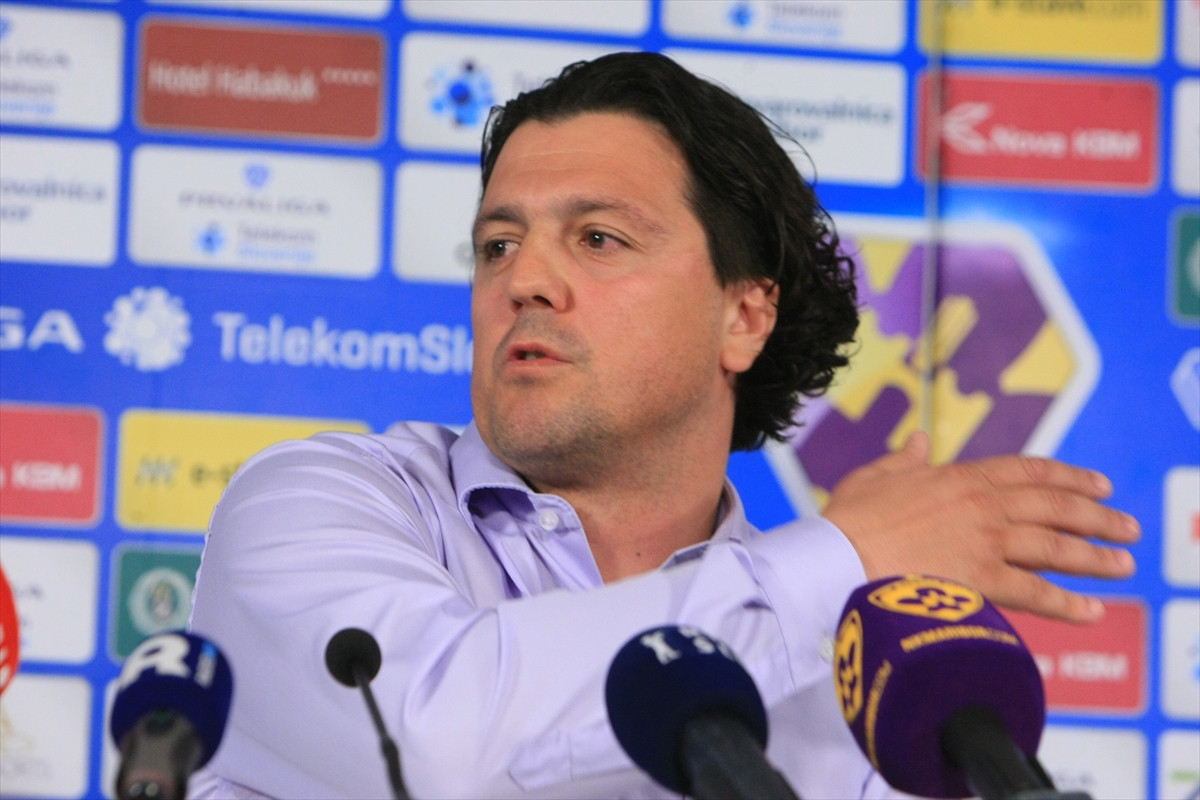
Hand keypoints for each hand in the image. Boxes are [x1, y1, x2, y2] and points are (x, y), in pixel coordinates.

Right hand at [822, 430, 1139, 623]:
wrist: (836, 560)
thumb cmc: (847, 521)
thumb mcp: (874, 478)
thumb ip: (903, 460)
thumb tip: (918, 440)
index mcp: (959, 477)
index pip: (1028, 471)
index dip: (1069, 477)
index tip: (1098, 484)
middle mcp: (982, 506)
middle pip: (1054, 508)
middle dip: (1097, 517)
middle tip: (1127, 527)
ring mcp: (984, 543)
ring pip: (1055, 547)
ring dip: (1095, 558)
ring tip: (1122, 566)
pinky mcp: (980, 582)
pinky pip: (1034, 594)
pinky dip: (1067, 604)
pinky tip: (1092, 612)